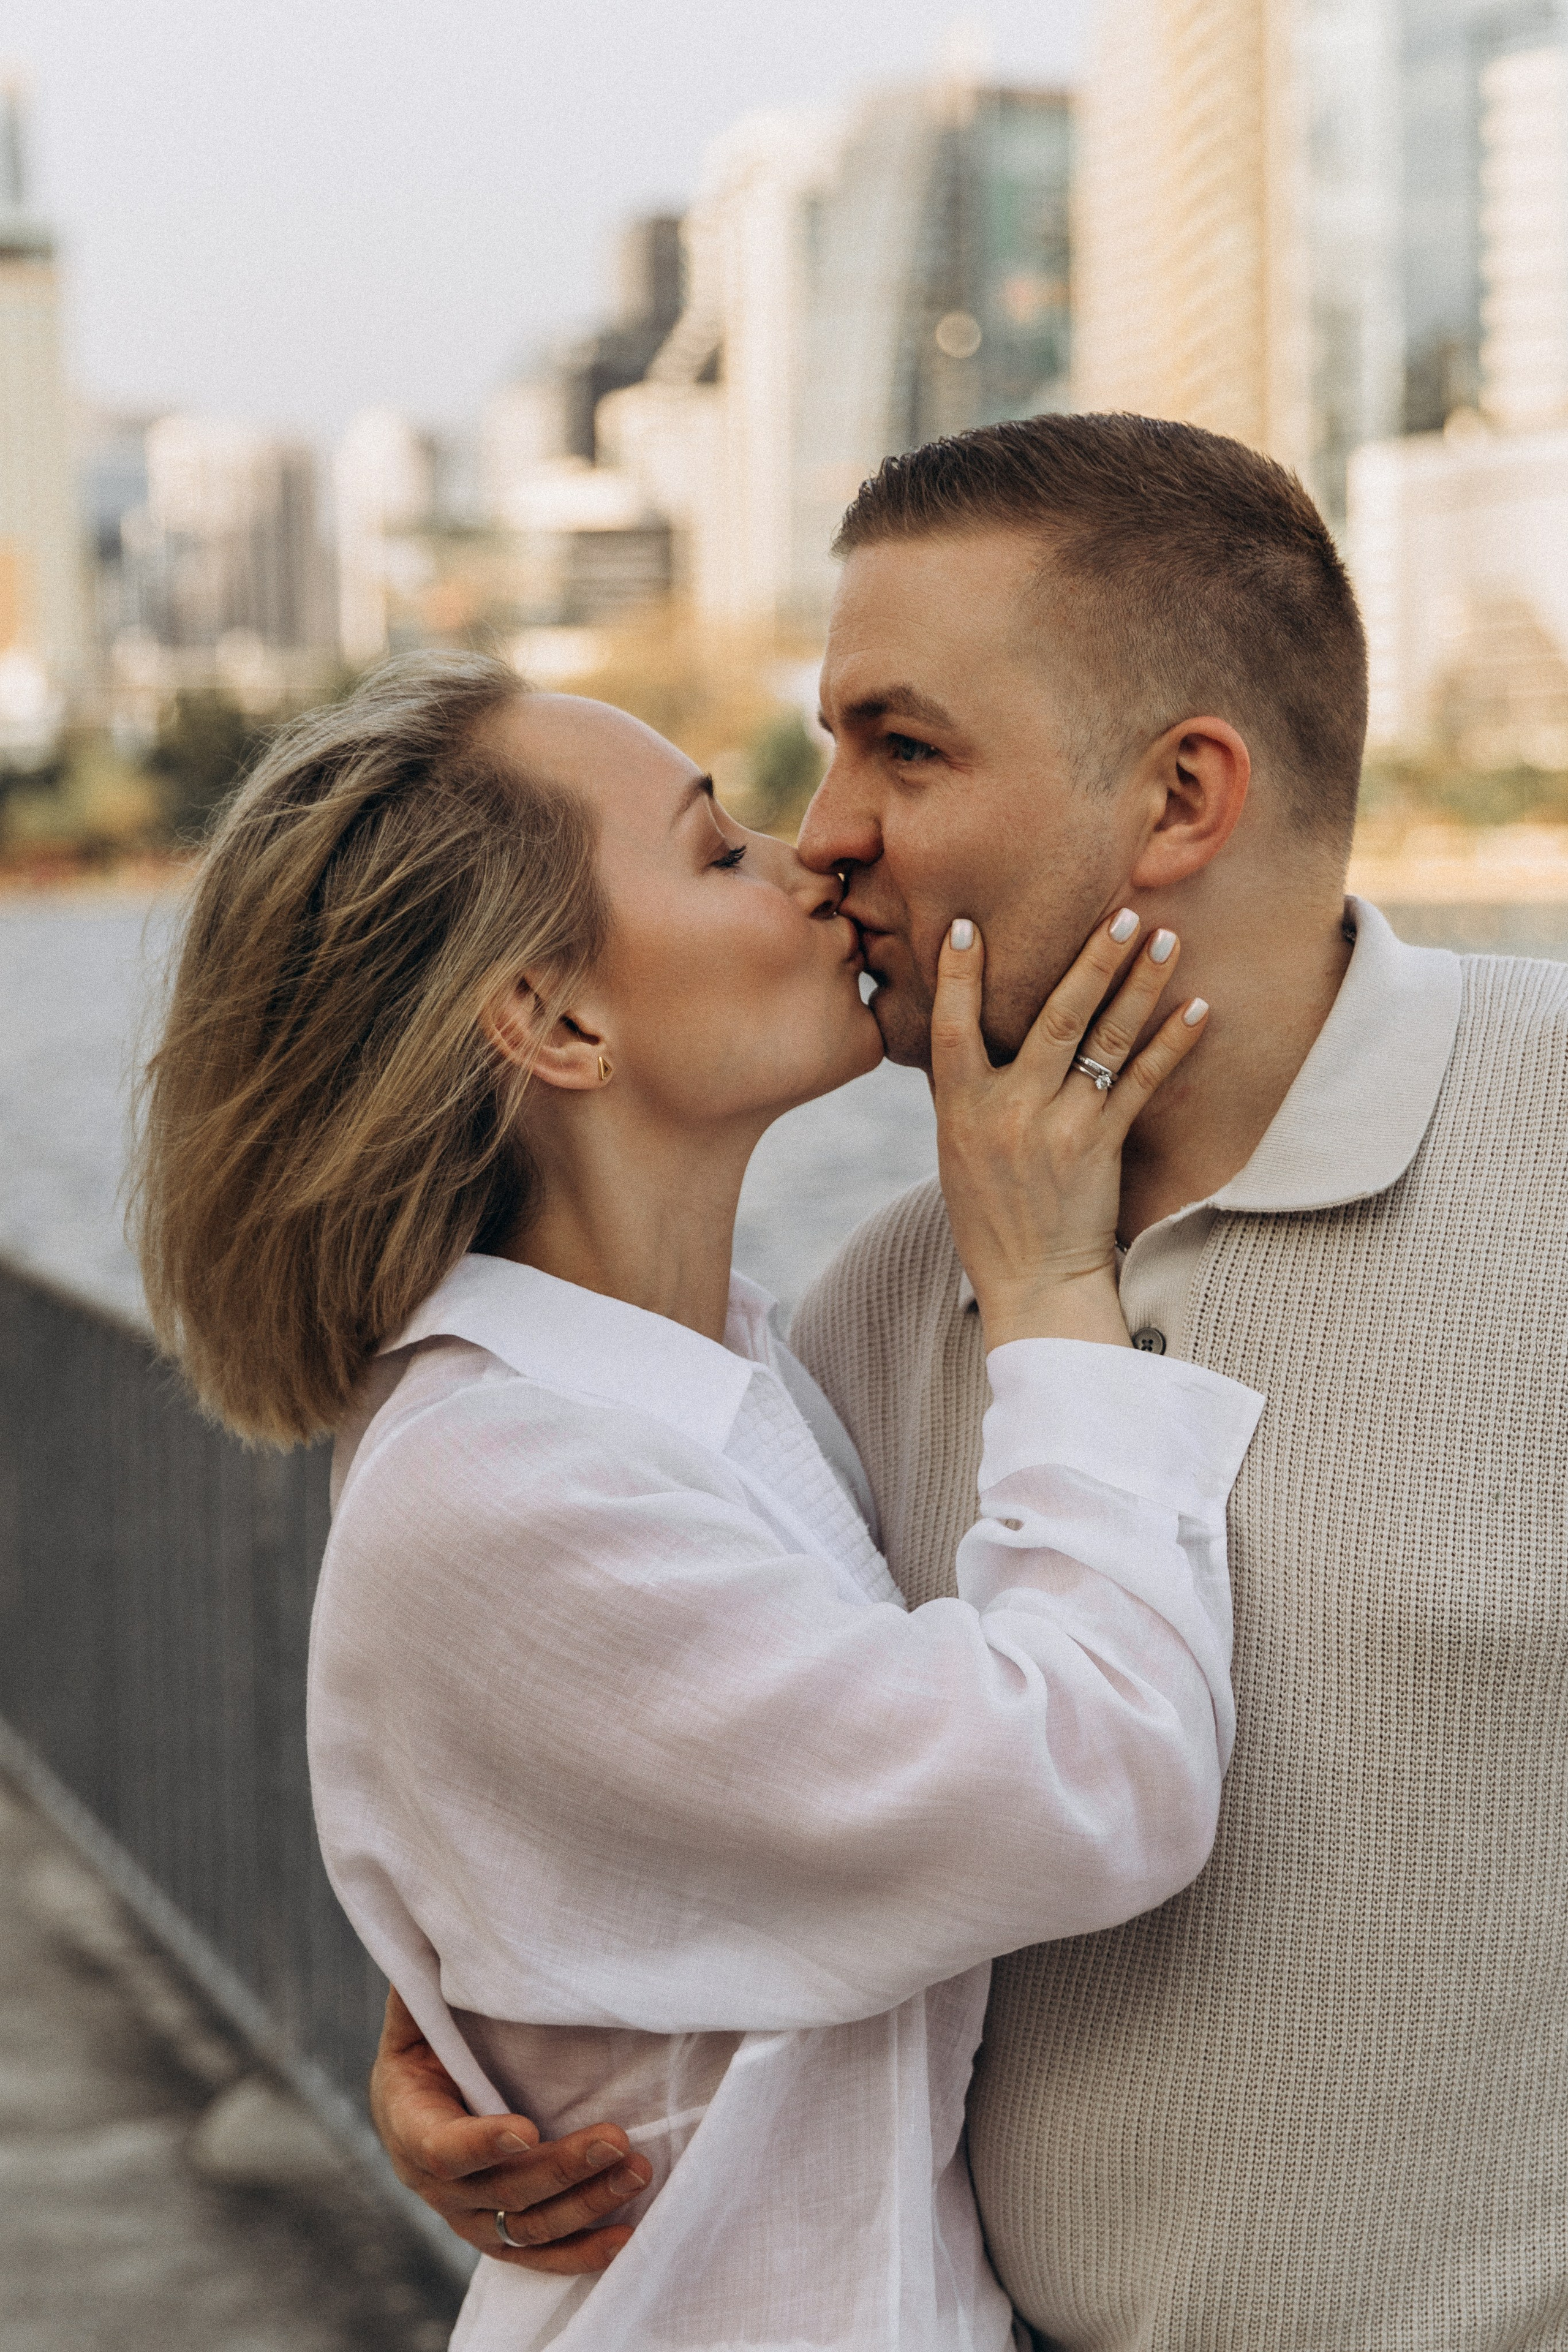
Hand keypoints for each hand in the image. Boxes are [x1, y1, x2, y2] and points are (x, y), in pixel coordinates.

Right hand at [369, 1988, 650, 2271]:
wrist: (415, 2097)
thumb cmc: (428, 2037)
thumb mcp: (418, 2009)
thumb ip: (429, 1982)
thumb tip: (446, 1929)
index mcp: (408, 2120)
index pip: (442, 2147)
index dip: (482, 2144)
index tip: (526, 2130)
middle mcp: (434, 2182)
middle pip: (501, 2190)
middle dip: (561, 2166)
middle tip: (617, 2139)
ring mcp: (467, 2214)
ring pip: (526, 2226)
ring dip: (585, 2203)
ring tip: (637, 2171)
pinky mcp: (496, 2233)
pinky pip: (537, 2255)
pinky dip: (579, 2252)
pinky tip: (624, 2238)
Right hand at [931, 910, 1207, 1350]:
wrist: (1031, 1280)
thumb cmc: (989, 1210)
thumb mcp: (955, 1146)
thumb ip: (963, 1088)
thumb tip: (961, 1027)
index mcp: (960, 1108)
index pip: (953, 1027)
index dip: (957, 976)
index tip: (966, 924)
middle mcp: (1009, 1111)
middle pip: (1053, 1017)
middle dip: (1091, 959)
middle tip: (1121, 910)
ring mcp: (1059, 1128)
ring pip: (1105, 1041)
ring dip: (1139, 984)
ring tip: (1164, 937)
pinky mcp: (1102, 1147)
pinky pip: (1142, 1084)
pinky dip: (1172, 1043)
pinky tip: (1197, 1007)